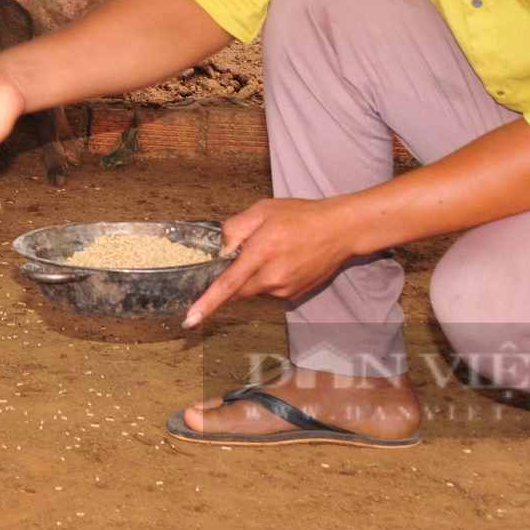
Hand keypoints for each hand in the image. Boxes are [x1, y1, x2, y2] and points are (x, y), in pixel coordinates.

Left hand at [182, 197, 355, 327]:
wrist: (339, 230)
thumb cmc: (301, 216)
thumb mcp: (263, 210)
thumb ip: (235, 228)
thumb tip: (219, 249)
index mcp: (260, 253)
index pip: (227, 284)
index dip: (207, 303)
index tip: (190, 319)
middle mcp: (272, 277)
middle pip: (236, 290)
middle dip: (231, 278)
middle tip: (246, 253)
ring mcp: (283, 289)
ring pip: (253, 290)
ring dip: (252, 276)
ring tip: (272, 251)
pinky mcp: (292, 295)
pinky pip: (268, 291)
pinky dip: (267, 279)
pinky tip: (283, 260)